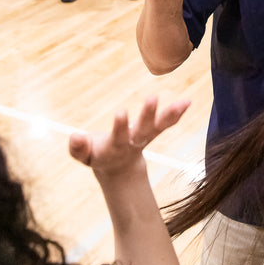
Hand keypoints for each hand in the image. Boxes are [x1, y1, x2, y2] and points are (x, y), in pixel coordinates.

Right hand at [68, 96, 189, 179]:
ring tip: (182, 102)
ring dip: (169, 113)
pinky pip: (167, 123)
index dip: (120, 126)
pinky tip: (188, 102)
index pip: (118, 136)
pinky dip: (177, 114)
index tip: (121, 112)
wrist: (118, 167)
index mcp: (115, 147)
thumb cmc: (97, 156)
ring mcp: (145, 136)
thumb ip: (78, 148)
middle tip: (152, 97)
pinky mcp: (153, 131)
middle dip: (147, 114)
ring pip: (159, 125)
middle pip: (143, 128)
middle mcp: (133, 141)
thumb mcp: (83, 156)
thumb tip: (76, 136)